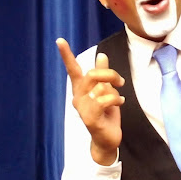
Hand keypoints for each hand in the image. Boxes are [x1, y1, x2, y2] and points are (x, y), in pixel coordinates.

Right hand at [56, 38, 124, 164]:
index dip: (66, 54)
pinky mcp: (90, 118)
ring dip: (115, 92)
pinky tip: (120, 103)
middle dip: (110, 74)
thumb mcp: (107, 91)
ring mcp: (82, 108)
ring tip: (118, 99)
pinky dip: (115, 100)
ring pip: (100, 88)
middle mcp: (78, 97)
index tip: (59, 40)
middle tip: (121, 82)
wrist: (108, 139)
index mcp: (81, 89)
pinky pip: (103, 100)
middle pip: (92, 74)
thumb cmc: (106, 114)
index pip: (72, 69)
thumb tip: (101, 55)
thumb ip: (103, 74)